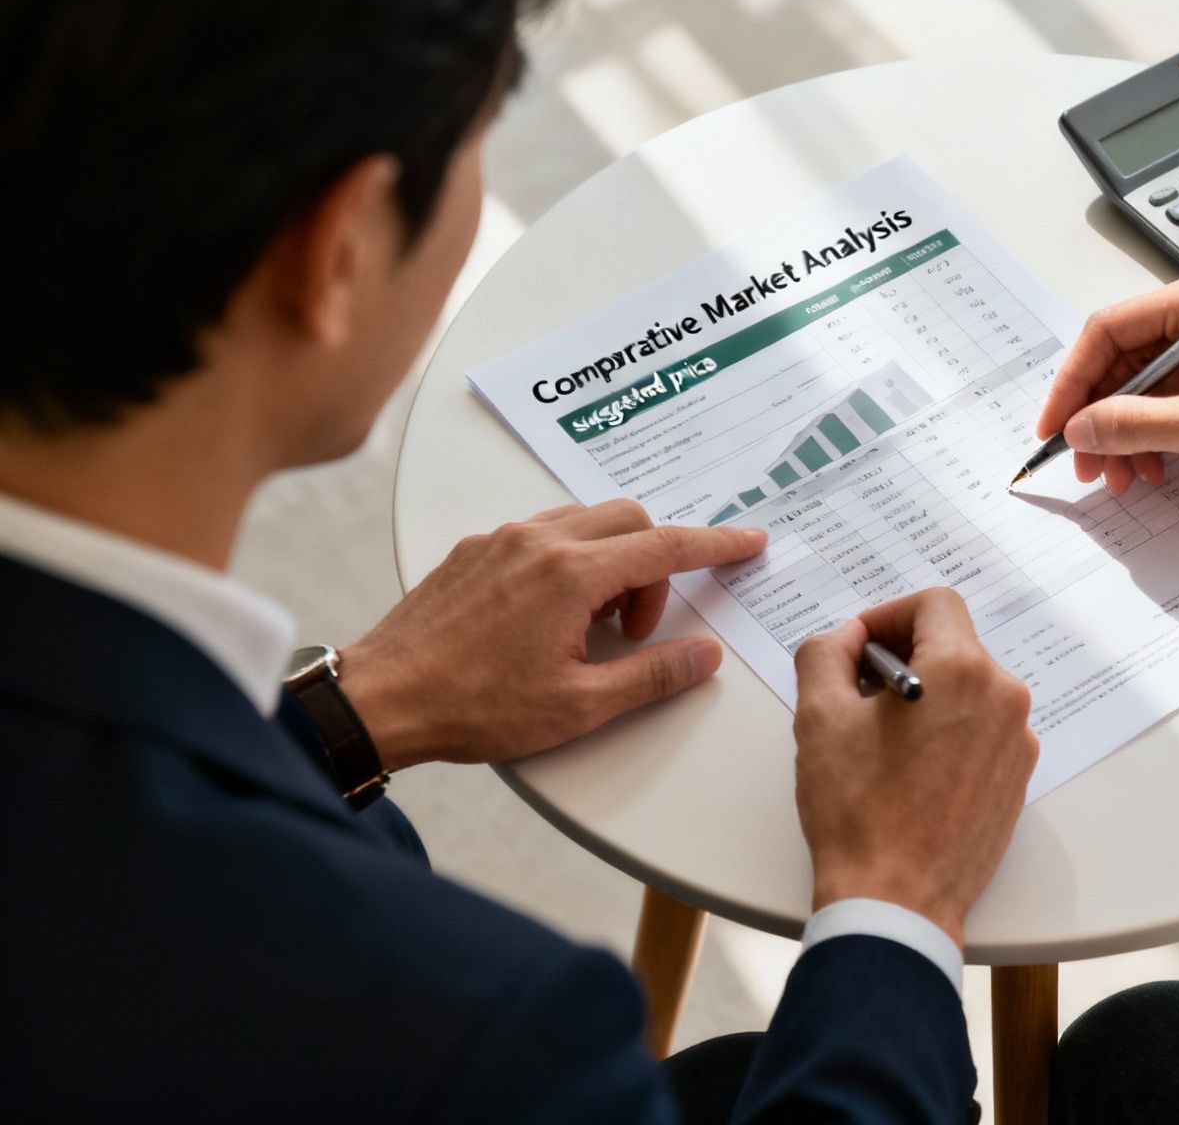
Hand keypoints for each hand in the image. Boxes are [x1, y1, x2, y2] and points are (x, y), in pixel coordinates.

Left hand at [340, 499, 766, 768]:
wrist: (382, 699)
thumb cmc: (472, 705)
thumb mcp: (580, 706)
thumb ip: (652, 675)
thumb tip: (703, 654)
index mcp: (570, 574)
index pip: (666, 546)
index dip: (716, 544)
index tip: (749, 541)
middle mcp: (537, 542)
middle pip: (629, 520)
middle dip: (656, 563)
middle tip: (643, 627)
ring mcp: (500, 541)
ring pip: (584, 522)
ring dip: (611, 561)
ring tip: (594, 627)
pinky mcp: (473, 552)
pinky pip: (542, 532)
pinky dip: (569, 559)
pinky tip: (553, 613)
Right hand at [791, 589, 1037, 947]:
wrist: (897, 901)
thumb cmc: (859, 812)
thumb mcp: (819, 718)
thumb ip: (826, 654)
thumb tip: (845, 639)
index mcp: (963, 671)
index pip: (934, 604)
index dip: (888, 615)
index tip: (860, 648)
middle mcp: (1004, 699)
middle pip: (954, 646)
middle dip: (904, 657)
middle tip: (859, 694)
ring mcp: (1018, 743)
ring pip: (969, 691)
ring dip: (927, 697)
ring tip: (882, 739)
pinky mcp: (1018, 781)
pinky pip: (983, 733)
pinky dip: (949, 733)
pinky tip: (910, 770)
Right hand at [1035, 266, 1178, 493]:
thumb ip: (1133, 425)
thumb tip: (1079, 429)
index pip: (1107, 330)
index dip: (1072, 382)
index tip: (1054, 427)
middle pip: (1122, 360)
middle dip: (1098, 417)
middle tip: (1085, 465)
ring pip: (1143, 385)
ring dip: (1124, 433)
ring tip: (1121, 477)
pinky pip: (1171, 400)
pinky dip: (1154, 435)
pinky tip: (1153, 468)